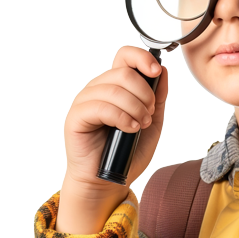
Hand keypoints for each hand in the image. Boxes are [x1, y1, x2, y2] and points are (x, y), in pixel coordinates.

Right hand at [57, 46, 168, 234]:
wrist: (109, 180)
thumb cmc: (127, 152)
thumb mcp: (153, 123)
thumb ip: (158, 98)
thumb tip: (162, 71)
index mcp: (115, 86)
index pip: (124, 57)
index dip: (141, 58)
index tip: (156, 72)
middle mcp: (97, 89)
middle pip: (123, 73)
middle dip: (144, 94)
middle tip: (149, 114)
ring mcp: (84, 102)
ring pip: (113, 89)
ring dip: (135, 108)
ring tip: (140, 126)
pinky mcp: (76, 117)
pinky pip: (100, 107)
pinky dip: (121, 117)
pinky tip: (130, 129)